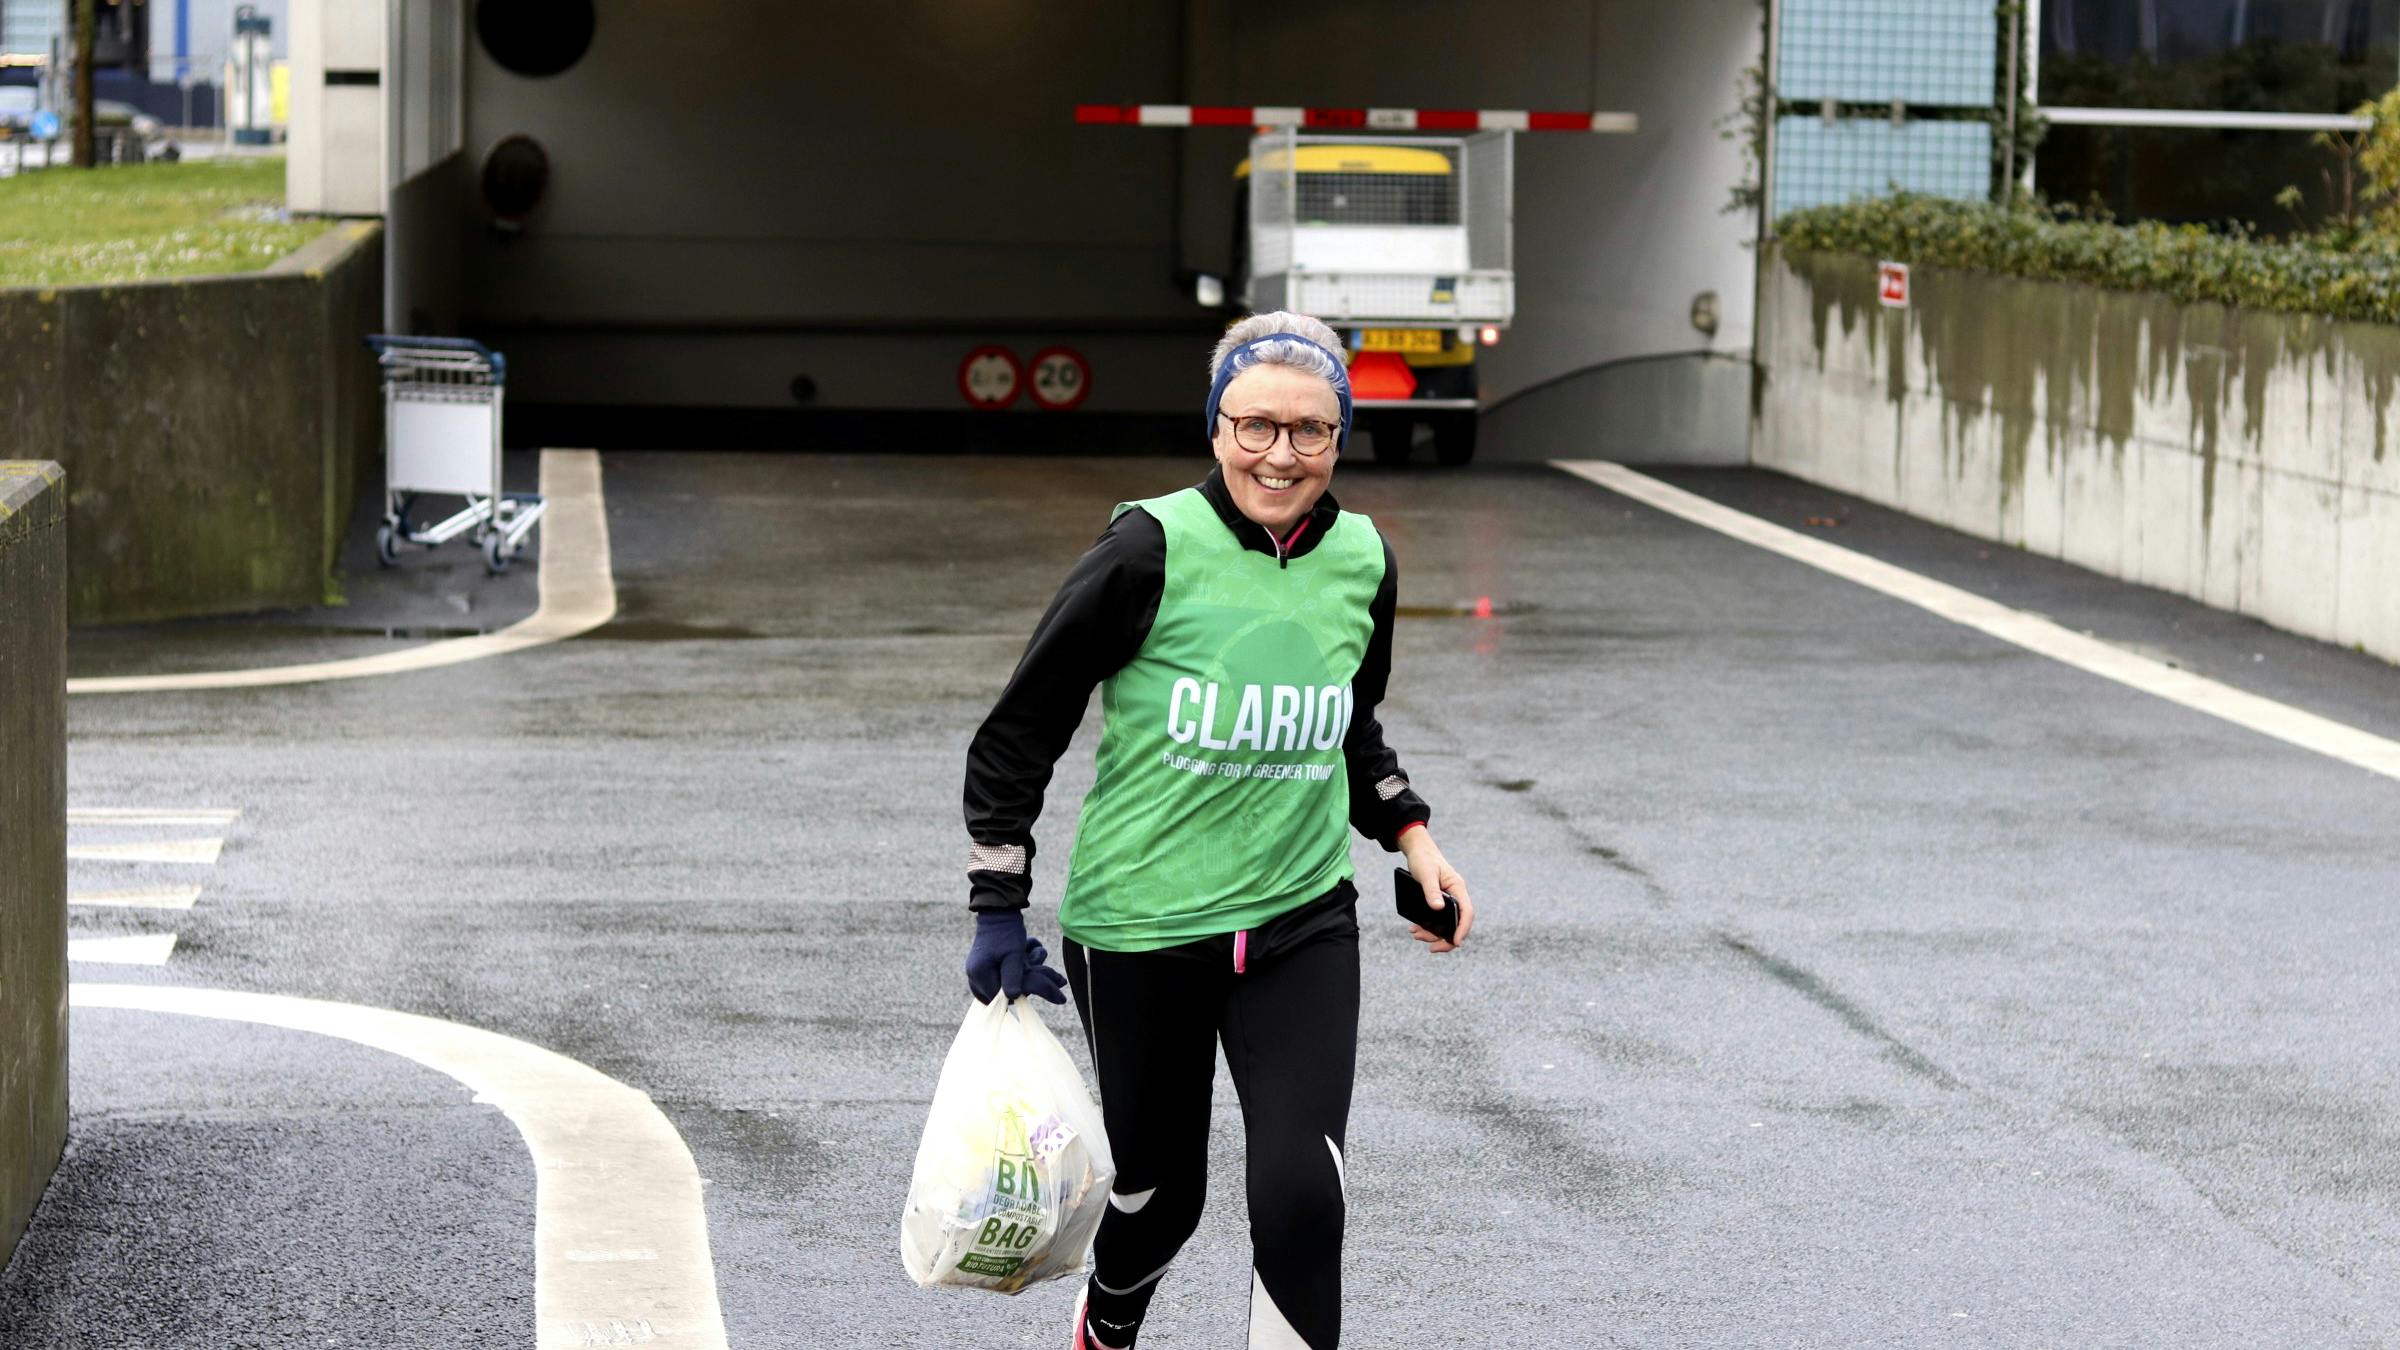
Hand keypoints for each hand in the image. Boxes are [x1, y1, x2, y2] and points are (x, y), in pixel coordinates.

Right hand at [965, 910, 1068, 1003]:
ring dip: (1029, 968)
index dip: (1025, 989)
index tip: (1038, 973)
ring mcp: (982, 973)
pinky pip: (1009, 974)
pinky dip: (1022, 964)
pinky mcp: (990, 968)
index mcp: (978, 976)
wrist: (999, 910)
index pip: (1004, 997)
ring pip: (1012, 982)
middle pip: (1009, 991)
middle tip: (1040, 957)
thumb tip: (1014, 997)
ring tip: (1035, 949)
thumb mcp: (1013, 956)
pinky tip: (1027, 948)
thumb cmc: (1005, 932)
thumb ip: (1014, 978)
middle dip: (1030, 975)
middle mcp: (976, 978)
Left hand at [1398, 826, 1473, 953]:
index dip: (1463, 929)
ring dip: (1433, 934)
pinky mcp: (1440, 903)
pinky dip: (1428, 927)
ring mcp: (1449, 901)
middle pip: (1458, 923)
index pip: (1467, 912)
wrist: (1418, 851)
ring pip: (1447, 924)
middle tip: (1432, 949)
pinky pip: (1438, 920)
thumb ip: (1431, 891)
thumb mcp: (1426, 874)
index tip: (1456, 942)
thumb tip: (1437, 909)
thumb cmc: (1424, 860)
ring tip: (1416, 935)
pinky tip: (1415, 929)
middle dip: (1446, 939)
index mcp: (1458, 888)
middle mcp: (1456, 896)